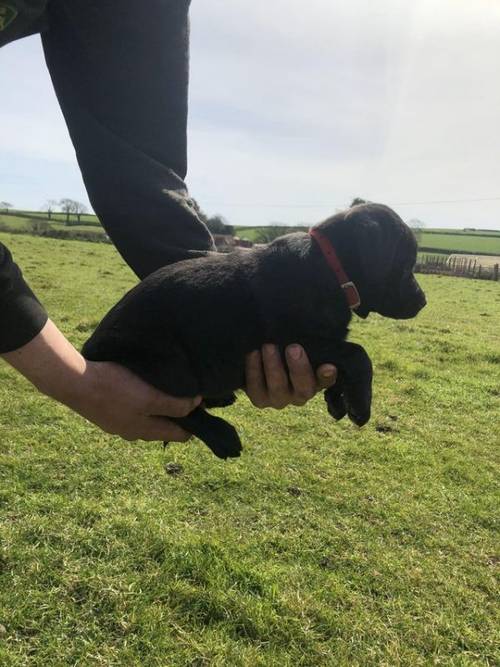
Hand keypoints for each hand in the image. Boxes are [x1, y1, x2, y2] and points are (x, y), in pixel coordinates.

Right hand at [72, 360, 200, 441]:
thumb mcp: (150, 397)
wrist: (75, 382)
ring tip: (166, 389)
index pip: (181, 436)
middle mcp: (133, 433)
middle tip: (187, 394)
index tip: (202, 404)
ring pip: (148, 419)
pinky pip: (133, 412)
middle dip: (178, 414)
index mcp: (146, 432)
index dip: (194, 422)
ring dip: (159, 408)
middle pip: (165, 427)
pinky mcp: (107, 412)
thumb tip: (196, 405)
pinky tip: (141, 388)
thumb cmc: (115, 389)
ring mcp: (118, 424)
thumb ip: (175, 405)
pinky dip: (142, 404)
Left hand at [244, 344, 336, 408]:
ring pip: (278, 389)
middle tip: (293, 348)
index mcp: (316, 380)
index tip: (328, 366)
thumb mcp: (297, 342)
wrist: (261, 356)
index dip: (327, 376)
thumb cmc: (284, 346)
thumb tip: (311, 324)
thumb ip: (305, 340)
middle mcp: (300, 394)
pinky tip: (252, 353)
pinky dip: (253, 370)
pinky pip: (255, 389)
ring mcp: (279, 399)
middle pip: (304, 389)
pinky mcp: (259, 399)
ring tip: (269, 346)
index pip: (326, 381)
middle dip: (299, 368)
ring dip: (273, 367)